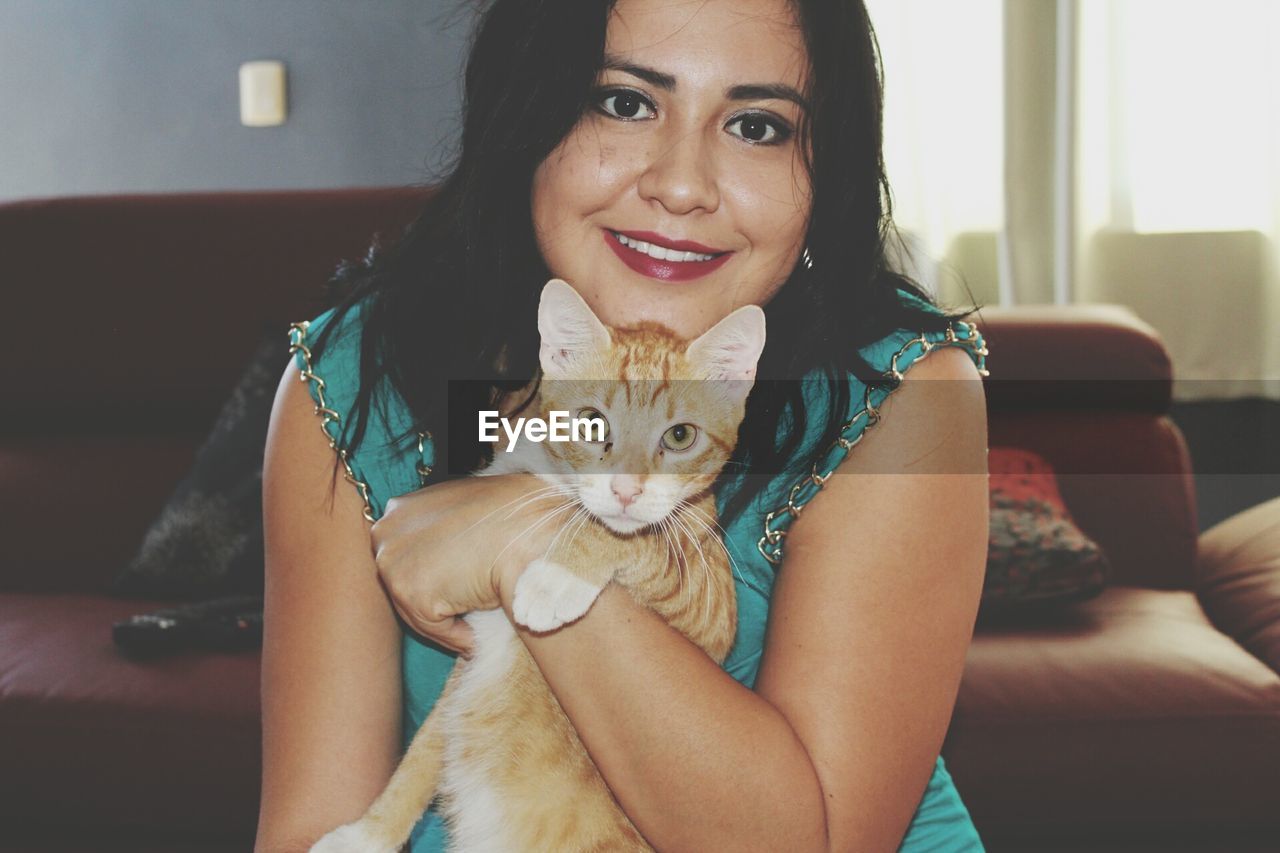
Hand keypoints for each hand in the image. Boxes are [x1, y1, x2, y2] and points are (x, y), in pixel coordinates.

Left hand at [370, 472, 572, 657]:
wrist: (532, 526)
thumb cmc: (511, 515)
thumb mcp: (465, 510)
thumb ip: (443, 530)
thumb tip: (445, 559)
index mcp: (399, 509)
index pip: (406, 555)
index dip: (433, 573)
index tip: (455, 588)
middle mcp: (386, 533)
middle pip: (403, 582)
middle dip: (435, 598)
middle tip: (465, 612)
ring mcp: (394, 563)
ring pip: (415, 609)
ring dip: (447, 621)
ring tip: (476, 626)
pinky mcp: (411, 593)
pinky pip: (434, 629)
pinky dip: (457, 637)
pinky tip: (478, 632)